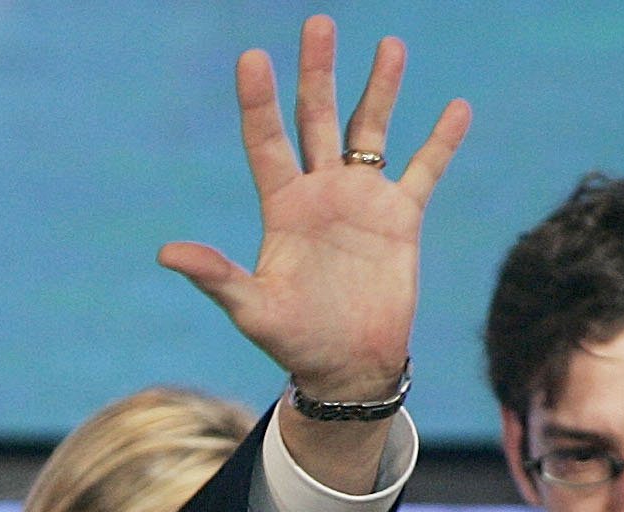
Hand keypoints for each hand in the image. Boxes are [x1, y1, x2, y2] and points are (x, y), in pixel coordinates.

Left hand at [158, 16, 469, 403]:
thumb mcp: (252, 309)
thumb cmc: (294, 341)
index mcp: (282, 208)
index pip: (266, 142)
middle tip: (317, 23)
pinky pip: (424, 170)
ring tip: (389, 44)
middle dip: (317, 73)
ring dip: (380, 88)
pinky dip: (441, 141)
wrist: (348, 366)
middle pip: (318, 119)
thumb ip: (216, 275)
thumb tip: (167, 252)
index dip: (259, 102)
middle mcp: (320, 194)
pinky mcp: (401, 218)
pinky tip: (456, 107)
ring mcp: (361, 201)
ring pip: (371, 130)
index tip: (252, 58)